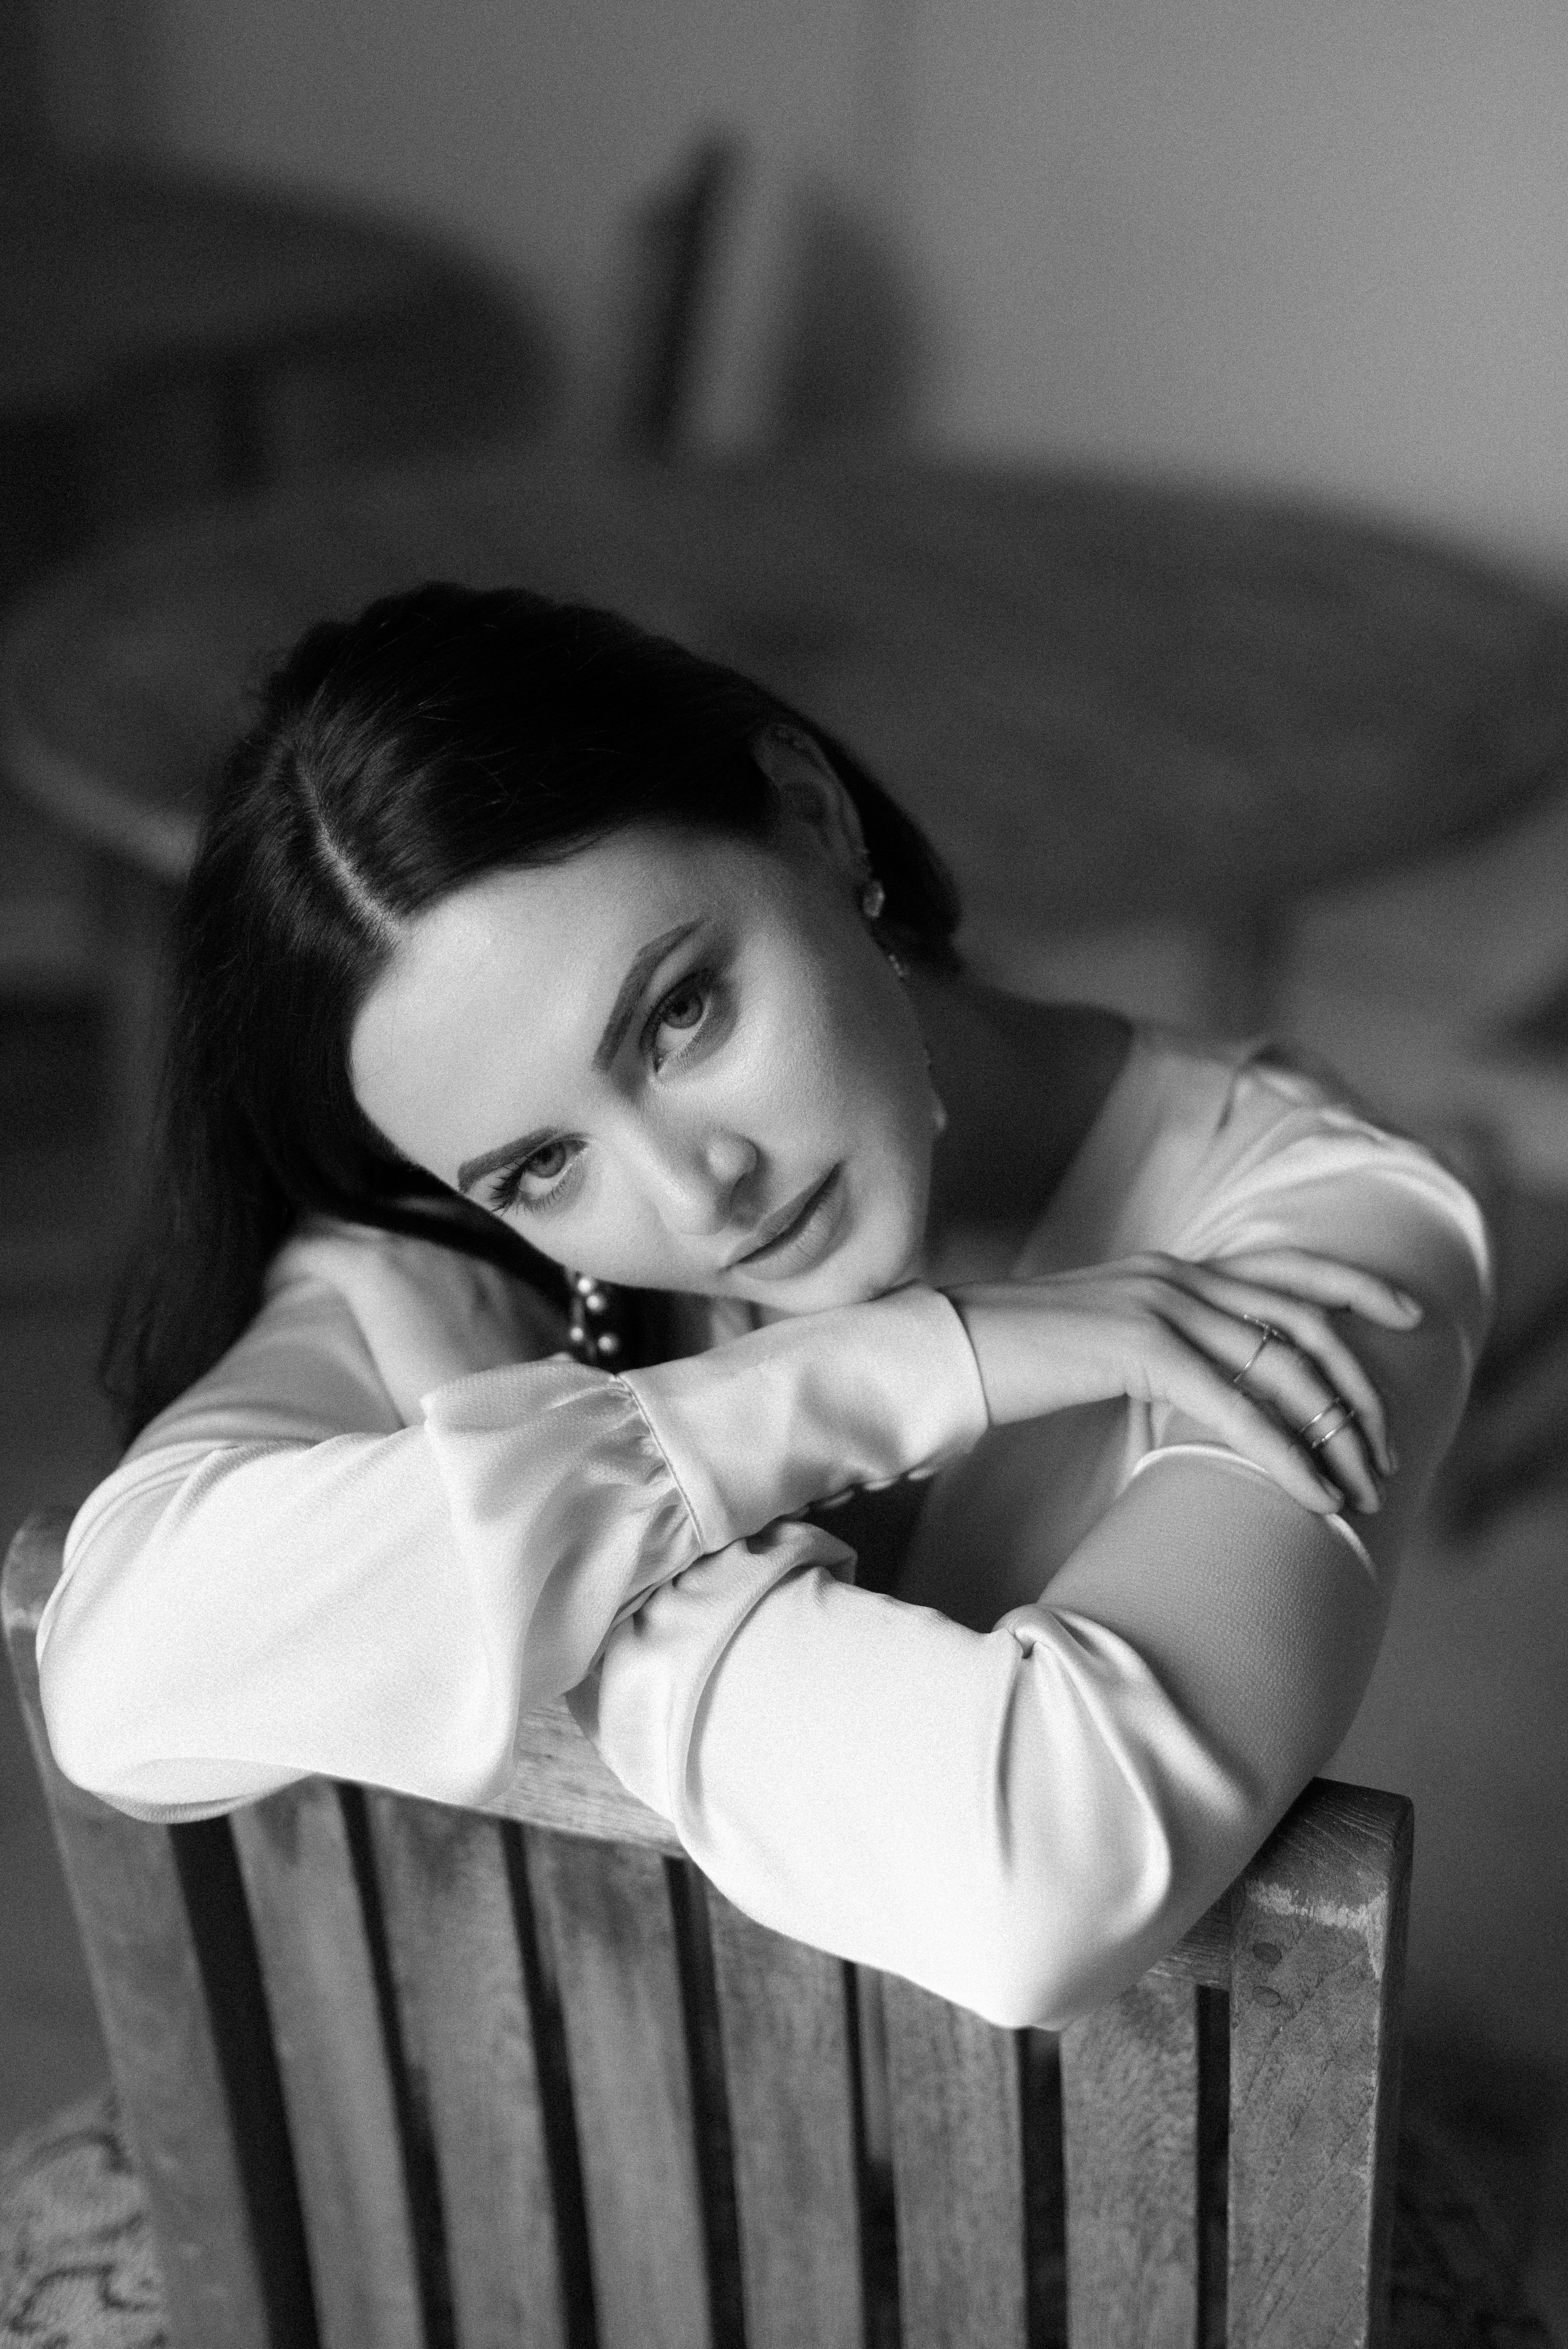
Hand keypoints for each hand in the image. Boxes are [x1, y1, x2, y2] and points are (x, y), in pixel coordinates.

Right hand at [946, 1248, 1422, 1515]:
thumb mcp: (1100, 1346)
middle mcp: (1175, 1275)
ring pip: (1284, 1362)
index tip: (1406, 1314)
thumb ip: (1157, 1351)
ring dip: (1335, 1431)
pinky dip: (1285, 1454)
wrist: (942, 1351)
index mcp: (1169, 1269)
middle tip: (1385, 1451)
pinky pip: (1237, 1405)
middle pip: (1304, 1317)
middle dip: (1358, 1388)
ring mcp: (1159, 1305)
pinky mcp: (1140, 1347)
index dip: (1354, 1285)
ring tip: (1360, 1489)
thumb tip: (1200, 1392)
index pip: (1284, 1268)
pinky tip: (1311, 1493)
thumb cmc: (1009, 1362)